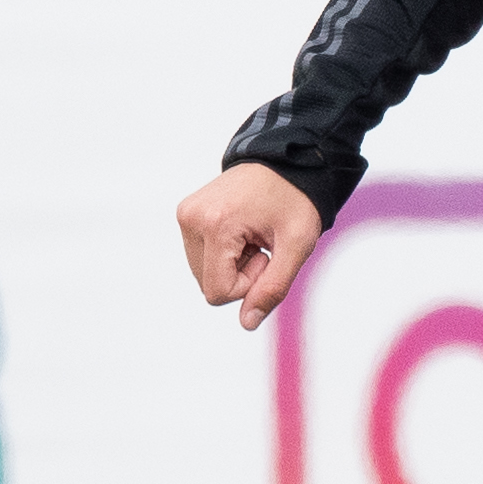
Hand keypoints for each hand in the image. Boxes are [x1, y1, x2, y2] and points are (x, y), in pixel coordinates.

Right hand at [177, 163, 322, 328]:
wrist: (286, 160)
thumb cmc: (296, 199)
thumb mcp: (296, 246)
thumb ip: (273, 288)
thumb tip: (247, 323)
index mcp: (215, 225)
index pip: (218, 292)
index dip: (248, 285)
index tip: (267, 255)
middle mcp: (191, 218)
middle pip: (208, 285)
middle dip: (239, 274)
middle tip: (261, 243)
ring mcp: (185, 214)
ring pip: (203, 274)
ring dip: (232, 264)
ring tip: (253, 234)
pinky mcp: (186, 213)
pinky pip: (201, 257)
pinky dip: (224, 252)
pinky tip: (242, 229)